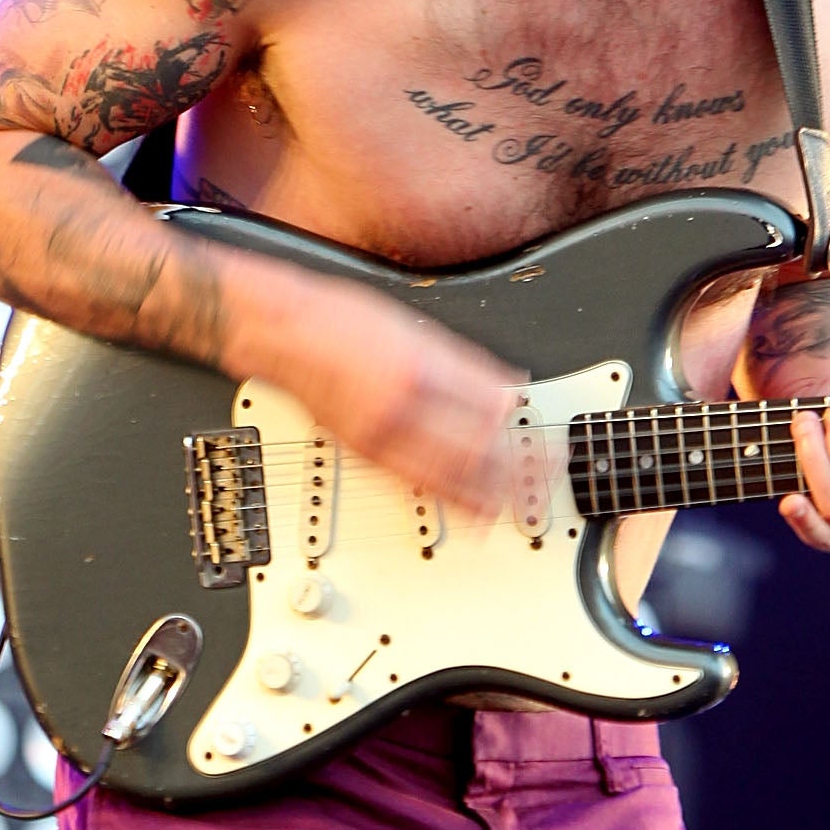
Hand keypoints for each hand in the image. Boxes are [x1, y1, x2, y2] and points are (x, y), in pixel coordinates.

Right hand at [277, 285, 530, 525]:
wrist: (284, 335)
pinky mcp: (364, 453)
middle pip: (475, 450)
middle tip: (545, 471)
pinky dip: (452, 496)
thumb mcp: (415, 325)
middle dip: (517, 466)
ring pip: (448, 478)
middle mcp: (402, 406)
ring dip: (491, 494)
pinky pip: (417, 484)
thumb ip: (464, 363)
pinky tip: (473, 509)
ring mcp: (380, 435)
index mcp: (420, 366)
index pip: (488, 406)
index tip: (542, 429)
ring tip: (521, 500)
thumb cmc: (343, 320)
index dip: (521, 424)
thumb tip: (508, 387)